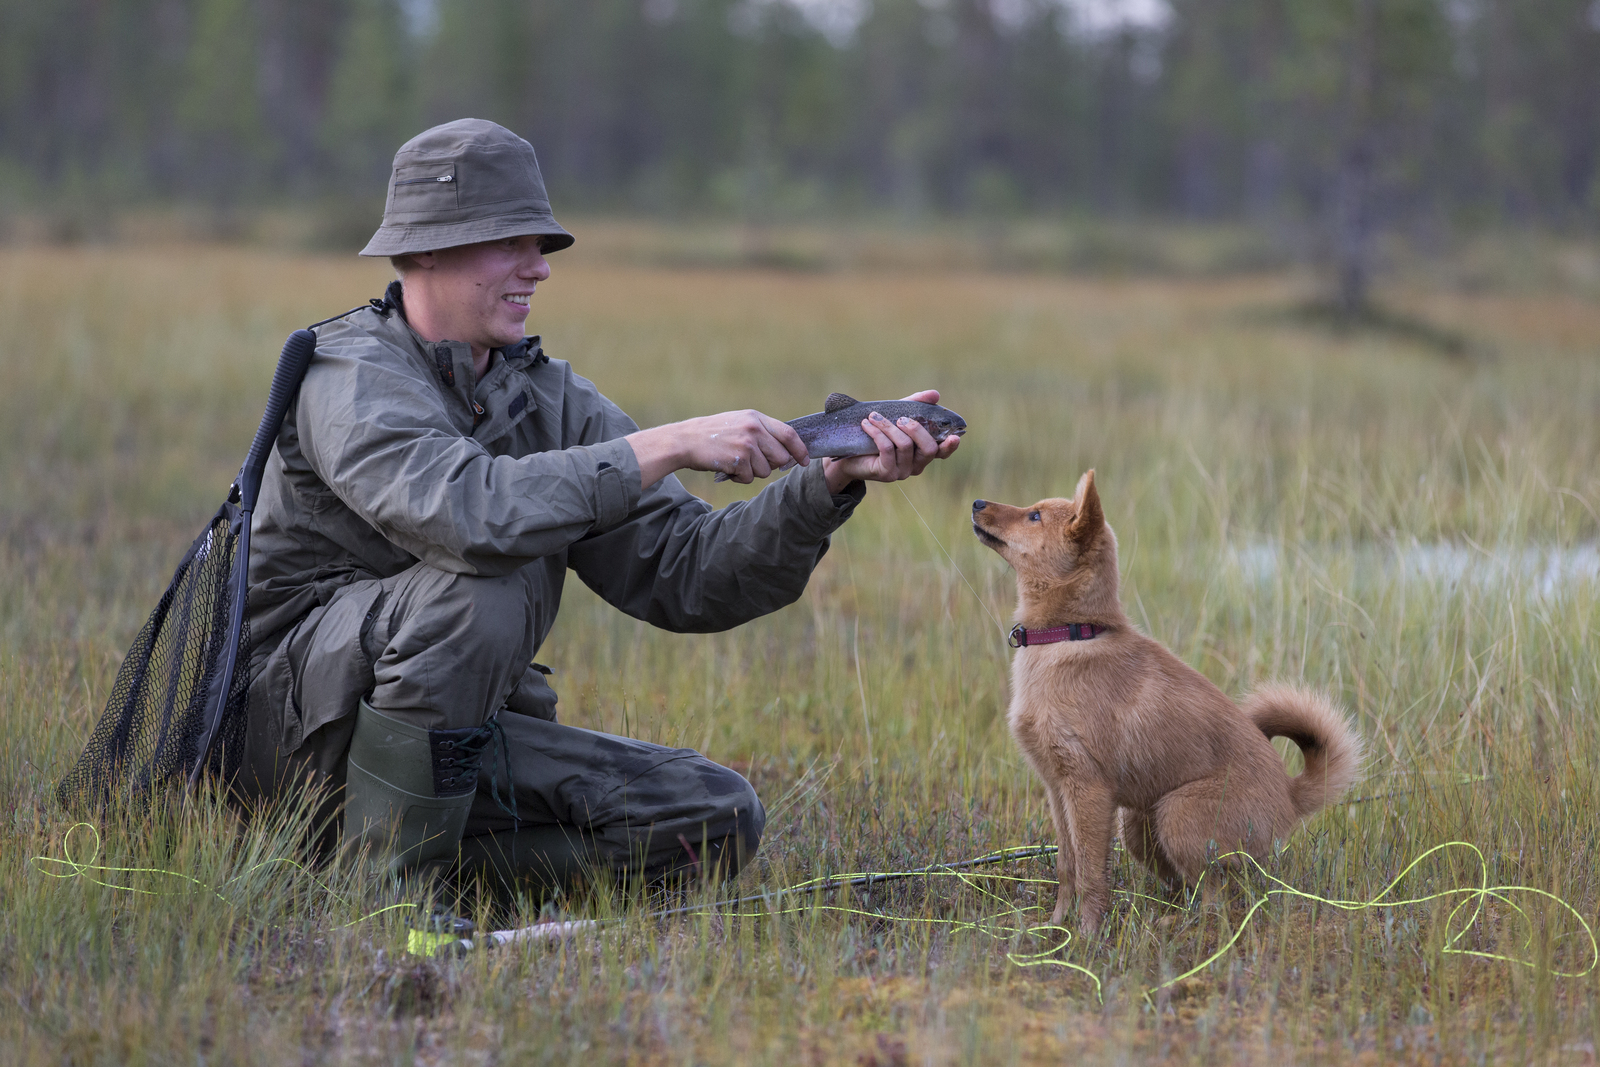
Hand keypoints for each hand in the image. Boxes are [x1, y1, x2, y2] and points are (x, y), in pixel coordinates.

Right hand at [626, 409, 809, 488]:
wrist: (685, 440)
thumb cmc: (712, 435)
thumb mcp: (738, 423)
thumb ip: (761, 432)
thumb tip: (786, 453)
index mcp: (756, 417)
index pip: (789, 433)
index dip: (799, 449)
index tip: (804, 460)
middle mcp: (754, 428)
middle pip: (781, 457)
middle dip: (771, 466)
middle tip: (754, 463)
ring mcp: (747, 444)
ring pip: (766, 471)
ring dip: (753, 473)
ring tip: (735, 462)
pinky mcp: (738, 459)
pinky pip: (750, 478)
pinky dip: (740, 478)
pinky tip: (728, 468)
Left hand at [822, 389, 960, 493]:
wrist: (848, 453)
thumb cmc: (876, 433)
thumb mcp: (896, 415)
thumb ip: (916, 405)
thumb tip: (935, 394)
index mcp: (922, 452)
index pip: (942, 452)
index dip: (950, 445)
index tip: (954, 436)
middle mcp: (916, 465)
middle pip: (928, 449)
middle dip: (916, 429)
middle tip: (900, 418)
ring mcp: (902, 472)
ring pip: (905, 446)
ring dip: (889, 427)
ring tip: (874, 416)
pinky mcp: (886, 474)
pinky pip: (887, 450)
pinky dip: (878, 433)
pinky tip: (867, 424)